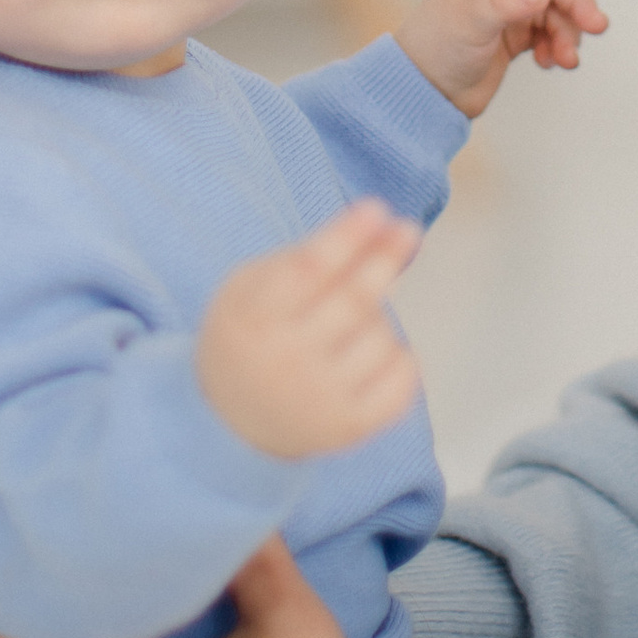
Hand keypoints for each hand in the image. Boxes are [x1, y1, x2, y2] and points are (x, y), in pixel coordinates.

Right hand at [194, 196, 421, 454]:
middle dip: (383, 259)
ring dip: (380, 315)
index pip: (308, 270)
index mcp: (254, 319)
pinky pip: (398, 385)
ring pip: (378, 337)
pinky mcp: (347, 428)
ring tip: (359, 318)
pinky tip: (385, 351)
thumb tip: (369, 228)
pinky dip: (403, 359)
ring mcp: (318, 399)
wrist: (230, 424)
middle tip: (407, 231)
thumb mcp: (247, 289)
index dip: (346, 236)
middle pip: (351, 301)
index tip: (376, 209)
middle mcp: (286, 361)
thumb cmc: (249, 337)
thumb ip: (301, 257)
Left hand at [397, 0, 607, 117]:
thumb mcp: (469, 21)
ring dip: (569, 33)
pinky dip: (558, 48)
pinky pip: (549, 37)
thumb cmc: (435, 47)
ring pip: (556, 14)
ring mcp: (509, 17)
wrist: (421, 92)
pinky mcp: (513, 42)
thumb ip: (506, 3)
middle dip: (577, 5)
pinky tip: (551, 63)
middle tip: (596, 26)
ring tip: (566, 58)